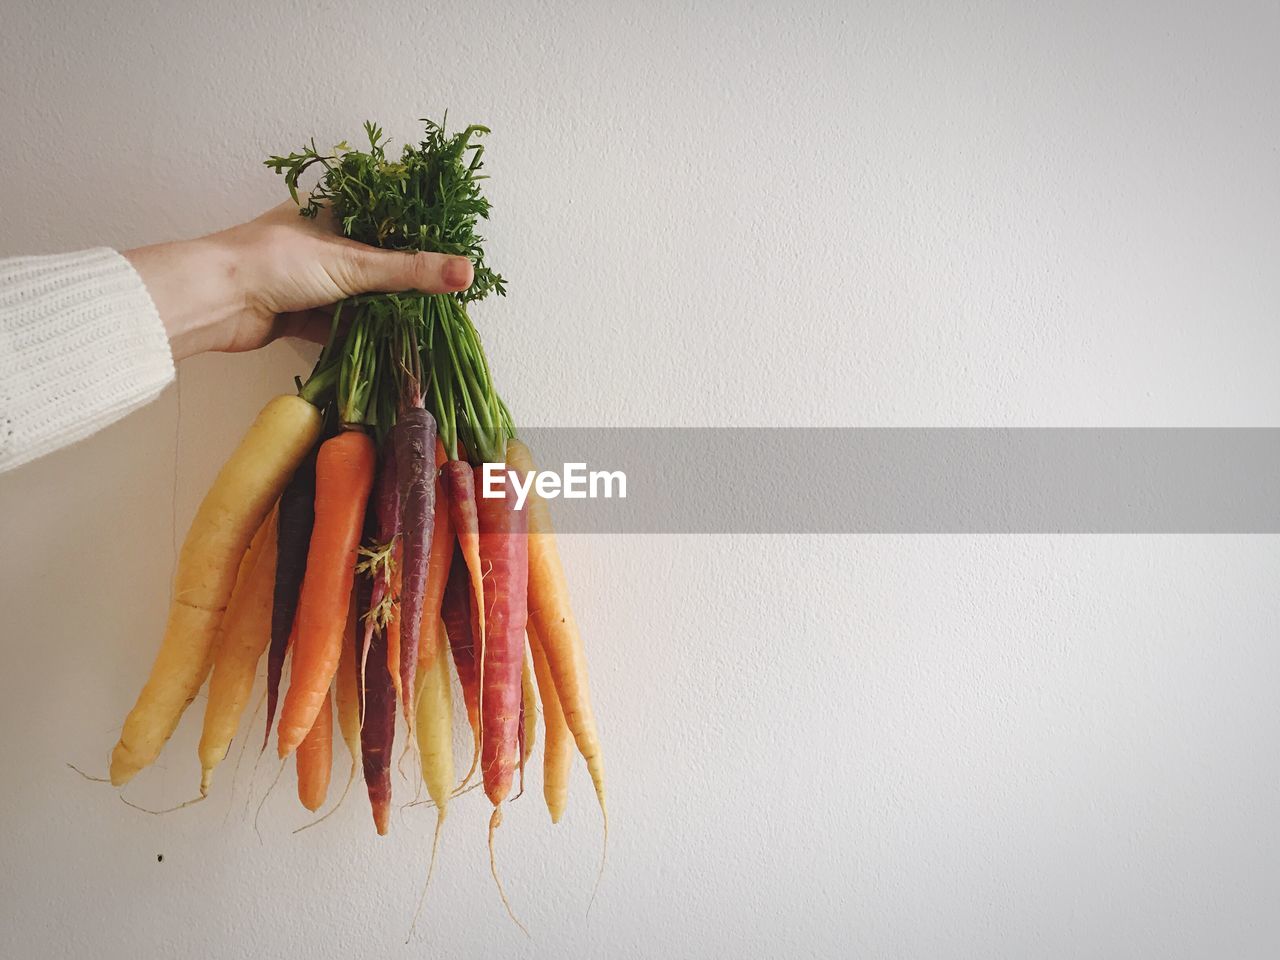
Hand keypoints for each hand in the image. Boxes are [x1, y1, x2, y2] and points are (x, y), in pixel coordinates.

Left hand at [124, 202, 474, 360]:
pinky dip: (359, 335)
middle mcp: (320, 240)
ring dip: (383, 311)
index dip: (420, 232)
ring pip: (357, 294)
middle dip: (405, 280)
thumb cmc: (277, 262)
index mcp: (332, 210)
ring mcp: (308, 277)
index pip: (386, 216)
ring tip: (426, 324)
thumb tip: (467, 273)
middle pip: (375, 260)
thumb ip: (412, 271)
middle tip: (445, 296)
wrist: (215, 301)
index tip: (453, 253)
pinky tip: (388, 347)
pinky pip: (338, 323)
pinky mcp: (298, 311)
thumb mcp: (354, 262)